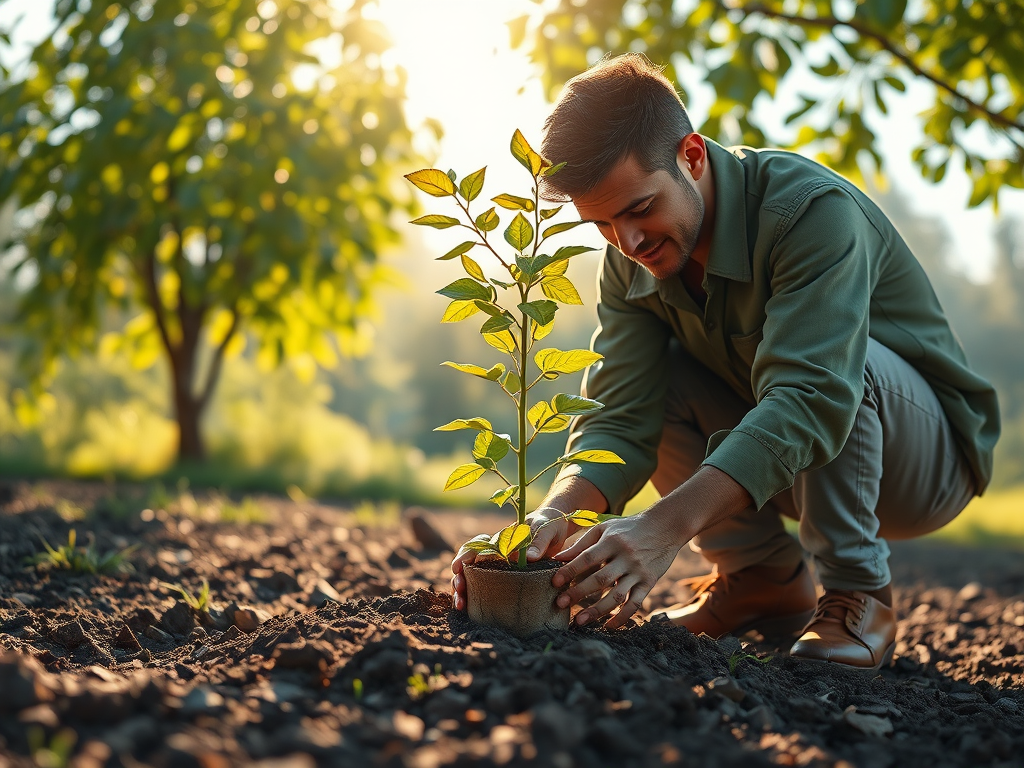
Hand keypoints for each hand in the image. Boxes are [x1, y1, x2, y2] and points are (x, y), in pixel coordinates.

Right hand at [449, 507, 576, 610]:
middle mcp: (496, 554)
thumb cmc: (549, 526)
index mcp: (502, 540)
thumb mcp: (546, 531)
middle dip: (459, 577)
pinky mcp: (506, 579)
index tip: (458, 567)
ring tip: (460, 605)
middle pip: (469, 565)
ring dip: (464, 591)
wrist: (557, 531)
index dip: (465, 556)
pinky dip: (475, 599)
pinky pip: (486, 589)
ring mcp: (499, 567)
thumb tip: (531, 558)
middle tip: (459, 589)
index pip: (477, 546)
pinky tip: (468, 610)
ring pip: (473, 579)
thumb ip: (539, 542)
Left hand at [551, 512, 682, 628]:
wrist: (665, 526)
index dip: (570, 570)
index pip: (587, 558)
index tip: (554, 582)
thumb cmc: (628, 528)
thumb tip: (557, 558)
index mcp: (612, 541)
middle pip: (600, 579)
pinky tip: (608, 626)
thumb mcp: (604, 528)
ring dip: (597, 610)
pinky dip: (622, 617)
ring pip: (617, 595)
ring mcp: (639, 571)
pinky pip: (635, 603)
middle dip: (578, 593)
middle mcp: (626, 557)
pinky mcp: (650, 582)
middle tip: (559, 604)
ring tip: (579, 621)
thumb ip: (582, 543)